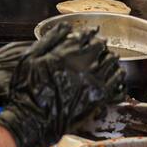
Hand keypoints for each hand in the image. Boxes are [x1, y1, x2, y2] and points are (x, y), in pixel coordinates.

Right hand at [0, 24, 126, 146]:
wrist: (32, 120)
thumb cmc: (27, 90)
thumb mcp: (30, 58)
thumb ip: (50, 40)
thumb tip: (65, 27)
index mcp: (67, 53)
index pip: (86, 36)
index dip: (90, 33)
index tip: (92, 33)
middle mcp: (83, 65)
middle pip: (101, 48)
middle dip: (101, 45)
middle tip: (101, 45)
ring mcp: (92, 81)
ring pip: (111, 63)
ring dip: (110, 58)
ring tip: (110, 58)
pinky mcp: (98, 97)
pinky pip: (116, 82)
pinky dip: (118, 76)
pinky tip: (117, 75)